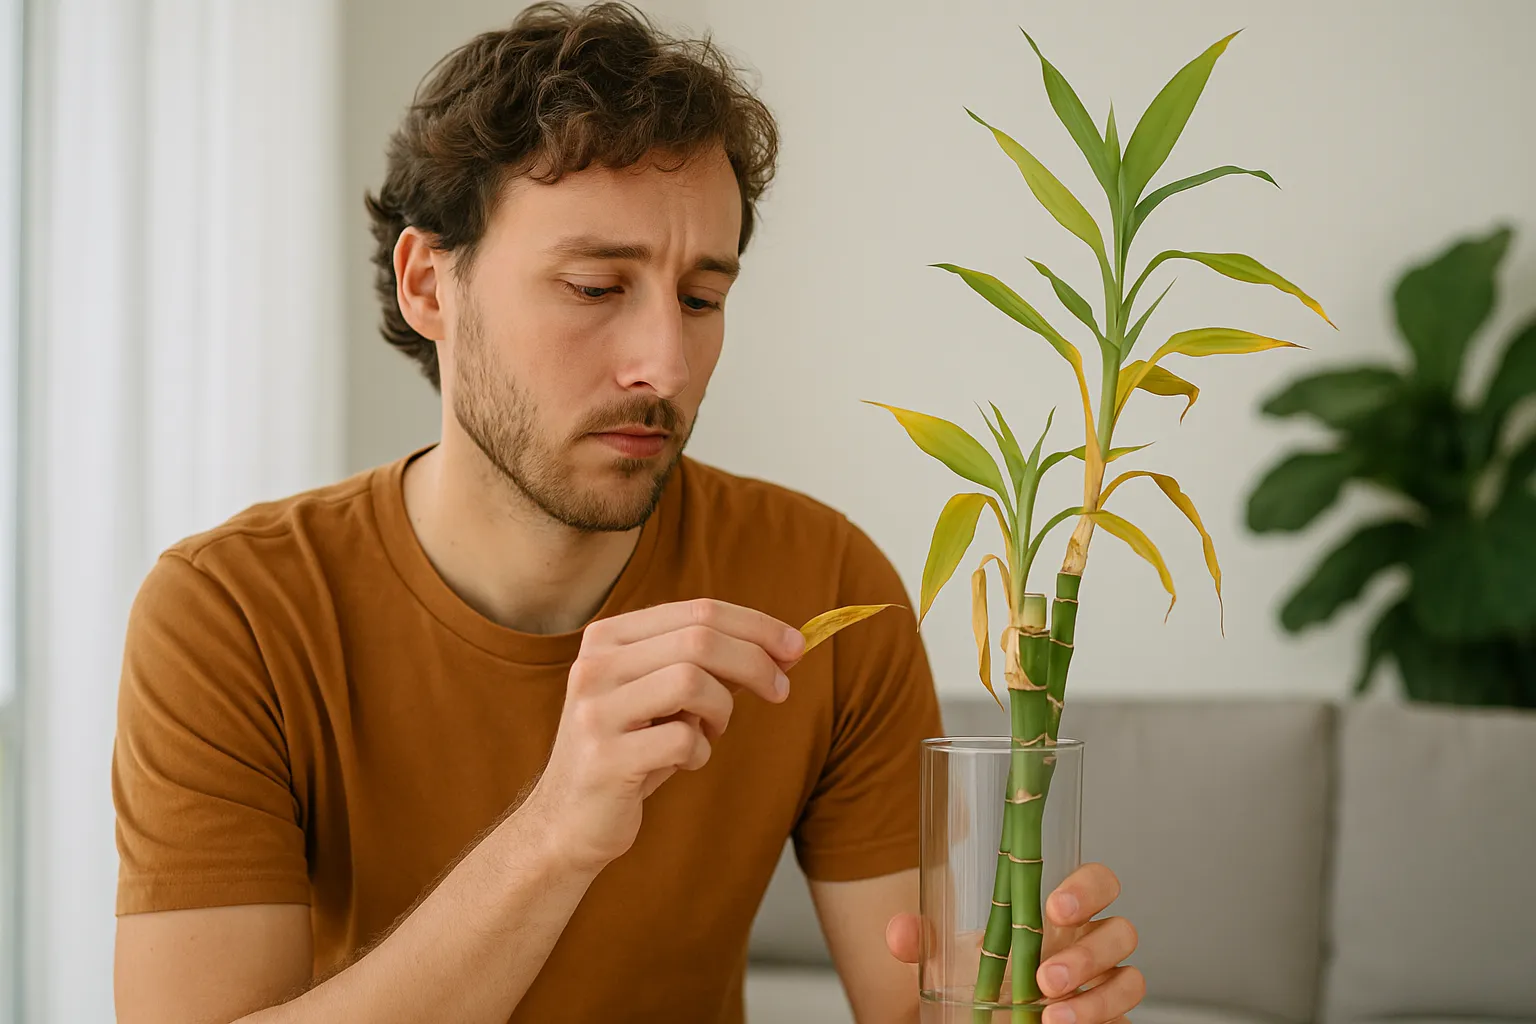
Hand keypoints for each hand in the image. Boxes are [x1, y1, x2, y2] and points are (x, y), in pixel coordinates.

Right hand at [524, 598, 804, 872]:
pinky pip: (683, 739)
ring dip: (721, 710)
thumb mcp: (661, 695)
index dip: (755, 625)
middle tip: (782, 689)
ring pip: (692, 681)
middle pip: (699, 639)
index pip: (697, 611)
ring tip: (711, 730)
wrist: (567, 821)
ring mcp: (595, 710)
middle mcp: (594, 665)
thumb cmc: (630, 750)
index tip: (795, 646)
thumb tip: (783, 647)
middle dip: (755, 661)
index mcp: (608, 638)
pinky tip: (685, 761)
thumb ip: (706, 664)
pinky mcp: (605, 758)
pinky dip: (700, 751)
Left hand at [884, 862, 1143, 1022]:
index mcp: (1062, 916)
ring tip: (1051, 1017)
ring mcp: (1107, 984)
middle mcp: (1093, 945)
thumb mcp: (950, 959)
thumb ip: (924, 942)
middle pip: (1121, 931)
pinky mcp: (1111, 1017)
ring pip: (1130, 979)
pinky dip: (1100, 1020)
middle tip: (1045, 977)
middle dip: (1088, 954)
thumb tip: (900, 933)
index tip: (1053, 908)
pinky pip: (1126, 1016)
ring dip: (1095, 998)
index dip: (1087, 888)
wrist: (995, 1017)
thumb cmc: (987, 977)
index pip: (1098, 883)